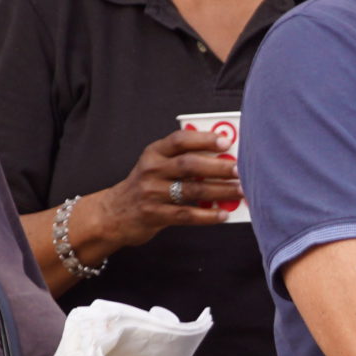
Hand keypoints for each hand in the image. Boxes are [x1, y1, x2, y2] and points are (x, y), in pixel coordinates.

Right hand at [95, 130, 243, 247]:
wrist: (114, 214)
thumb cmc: (146, 186)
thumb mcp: (156, 166)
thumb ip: (182, 161)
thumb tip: (224, 161)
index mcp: (154, 153)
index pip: (179, 140)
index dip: (204, 139)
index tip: (226, 142)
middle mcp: (151, 170)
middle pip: (189, 165)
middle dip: (218, 167)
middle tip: (239, 170)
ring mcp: (151, 193)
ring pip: (191, 191)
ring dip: (220, 191)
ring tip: (240, 191)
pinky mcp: (154, 215)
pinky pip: (186, 215)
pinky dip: (208, 215)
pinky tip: (224, 214)